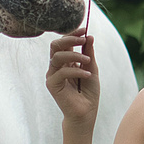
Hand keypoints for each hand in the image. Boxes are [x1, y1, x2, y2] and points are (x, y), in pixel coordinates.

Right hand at [45, 6, 97, 125]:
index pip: (64, 42)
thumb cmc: (88, 93)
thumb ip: (89, 54)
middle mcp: (56, 67)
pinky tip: (87, 75)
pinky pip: (62, 72)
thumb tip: (89, 36)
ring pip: (57, 56)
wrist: (86, 113)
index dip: (73, 34)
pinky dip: (76, 71)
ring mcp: (52, 75)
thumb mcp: (91, 69)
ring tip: (88, 61)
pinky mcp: (52, 85)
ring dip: (75, 55)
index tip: (85, 29)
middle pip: (55, 45)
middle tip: (83, 40)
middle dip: (70, 39)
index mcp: (65, 61)